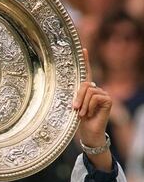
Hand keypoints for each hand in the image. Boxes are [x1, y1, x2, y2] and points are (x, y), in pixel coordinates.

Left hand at [73, 49, 111, 170]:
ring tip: (82, 114)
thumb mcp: (75, 106)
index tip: (83, 48)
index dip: (85, 60)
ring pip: (88, 91)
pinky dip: (89, 106)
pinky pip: (95, 97)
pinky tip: (90, 114)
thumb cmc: (79, 120)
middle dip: (77, 98)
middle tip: (75, 109)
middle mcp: (95, 89)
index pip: (86, 72)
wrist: (88, 132)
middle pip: (84, 84)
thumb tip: (77, 87)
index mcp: (86, 89)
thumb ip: (76, 95)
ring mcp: (102, 94)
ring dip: (83, 105)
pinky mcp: (108, 99)